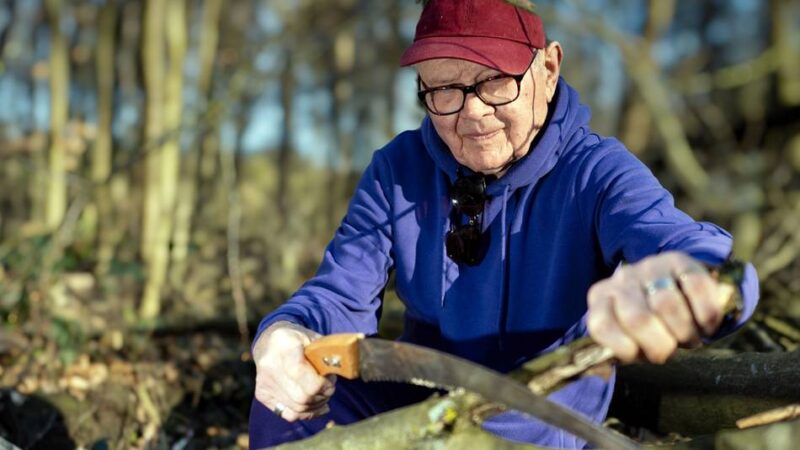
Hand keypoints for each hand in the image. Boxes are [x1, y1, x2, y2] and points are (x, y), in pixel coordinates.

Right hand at [253, 321, 336, 421]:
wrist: (270, 343)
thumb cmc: (298, 340)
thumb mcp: (314, 338)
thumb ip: (328, 352)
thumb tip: (344, 368)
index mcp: (284, 345)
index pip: (301, 373)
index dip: (321, 383)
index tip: (330, 381)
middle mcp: (270, 365)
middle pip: (302, 396)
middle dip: (322, 396)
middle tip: (329, 388)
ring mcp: (264, 382)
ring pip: (297, 408)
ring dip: (316, 405)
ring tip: (322, 394)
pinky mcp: (262, 395)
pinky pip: (289, 414)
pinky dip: (306, 414)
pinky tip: (314, 405)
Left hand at [586, 252, 724, 363]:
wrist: (675, 285)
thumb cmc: (648, 323)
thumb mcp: (627, 338)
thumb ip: (616, 354)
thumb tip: (602, 373)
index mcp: (601, 298)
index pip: (601, 326)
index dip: (624, 348)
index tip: (643, 356)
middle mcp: (622, 279)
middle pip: (638, 319)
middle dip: (661, 345)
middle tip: (672, 349)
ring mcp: (650, 267)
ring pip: (667, 305)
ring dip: (685, 332)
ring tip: (690, 338)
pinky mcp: (680, 260)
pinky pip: (696, 288)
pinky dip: (706, 315)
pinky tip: (706, 325)